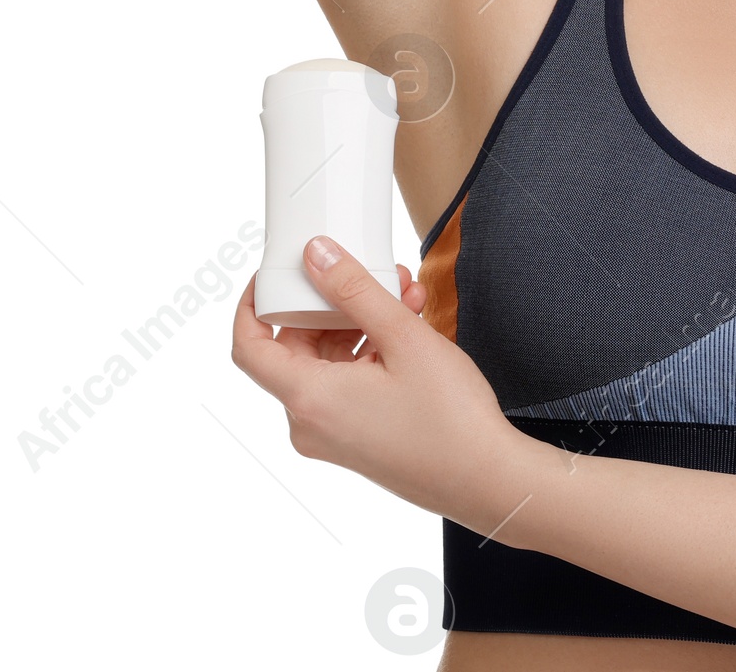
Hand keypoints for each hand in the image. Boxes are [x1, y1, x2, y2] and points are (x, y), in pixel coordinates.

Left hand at [231, 235, 535, 529]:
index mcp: (309, 399)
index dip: (253, 304)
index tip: (274, 273)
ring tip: (405, 293)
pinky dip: (369, 350)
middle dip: (330, 303)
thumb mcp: (402, 337)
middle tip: (365, 270)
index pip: (250, 347)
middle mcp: (310, 423)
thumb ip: (354, 290)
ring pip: (328, 362)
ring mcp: (333, 435)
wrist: (486, 480)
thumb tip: (315, 255)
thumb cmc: (448, 418)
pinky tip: (409, 326)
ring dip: (359, 322)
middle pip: (295, 348)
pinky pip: (346, 383)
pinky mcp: (356, 439)